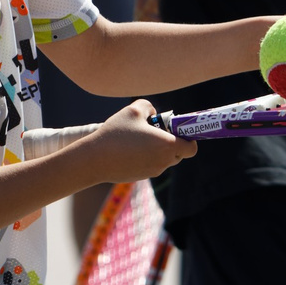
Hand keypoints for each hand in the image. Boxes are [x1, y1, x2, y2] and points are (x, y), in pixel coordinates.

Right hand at [80, 99, 196, 181]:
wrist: (94, 159)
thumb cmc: (115, 133)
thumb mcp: (133, 110)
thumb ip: (149, 107)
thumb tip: (153, 115)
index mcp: (167, 145)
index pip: (191, 147)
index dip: (187, 138)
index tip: (175, 130)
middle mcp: (163, 161)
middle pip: (179, 154)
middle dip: (171, 142)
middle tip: (155, 131)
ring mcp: (152, 172)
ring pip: (163, 160)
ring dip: (157, 150)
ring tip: (138, 138)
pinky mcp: (141, 177)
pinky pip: (150, 165)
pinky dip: (145, 157)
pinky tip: (129, 149)